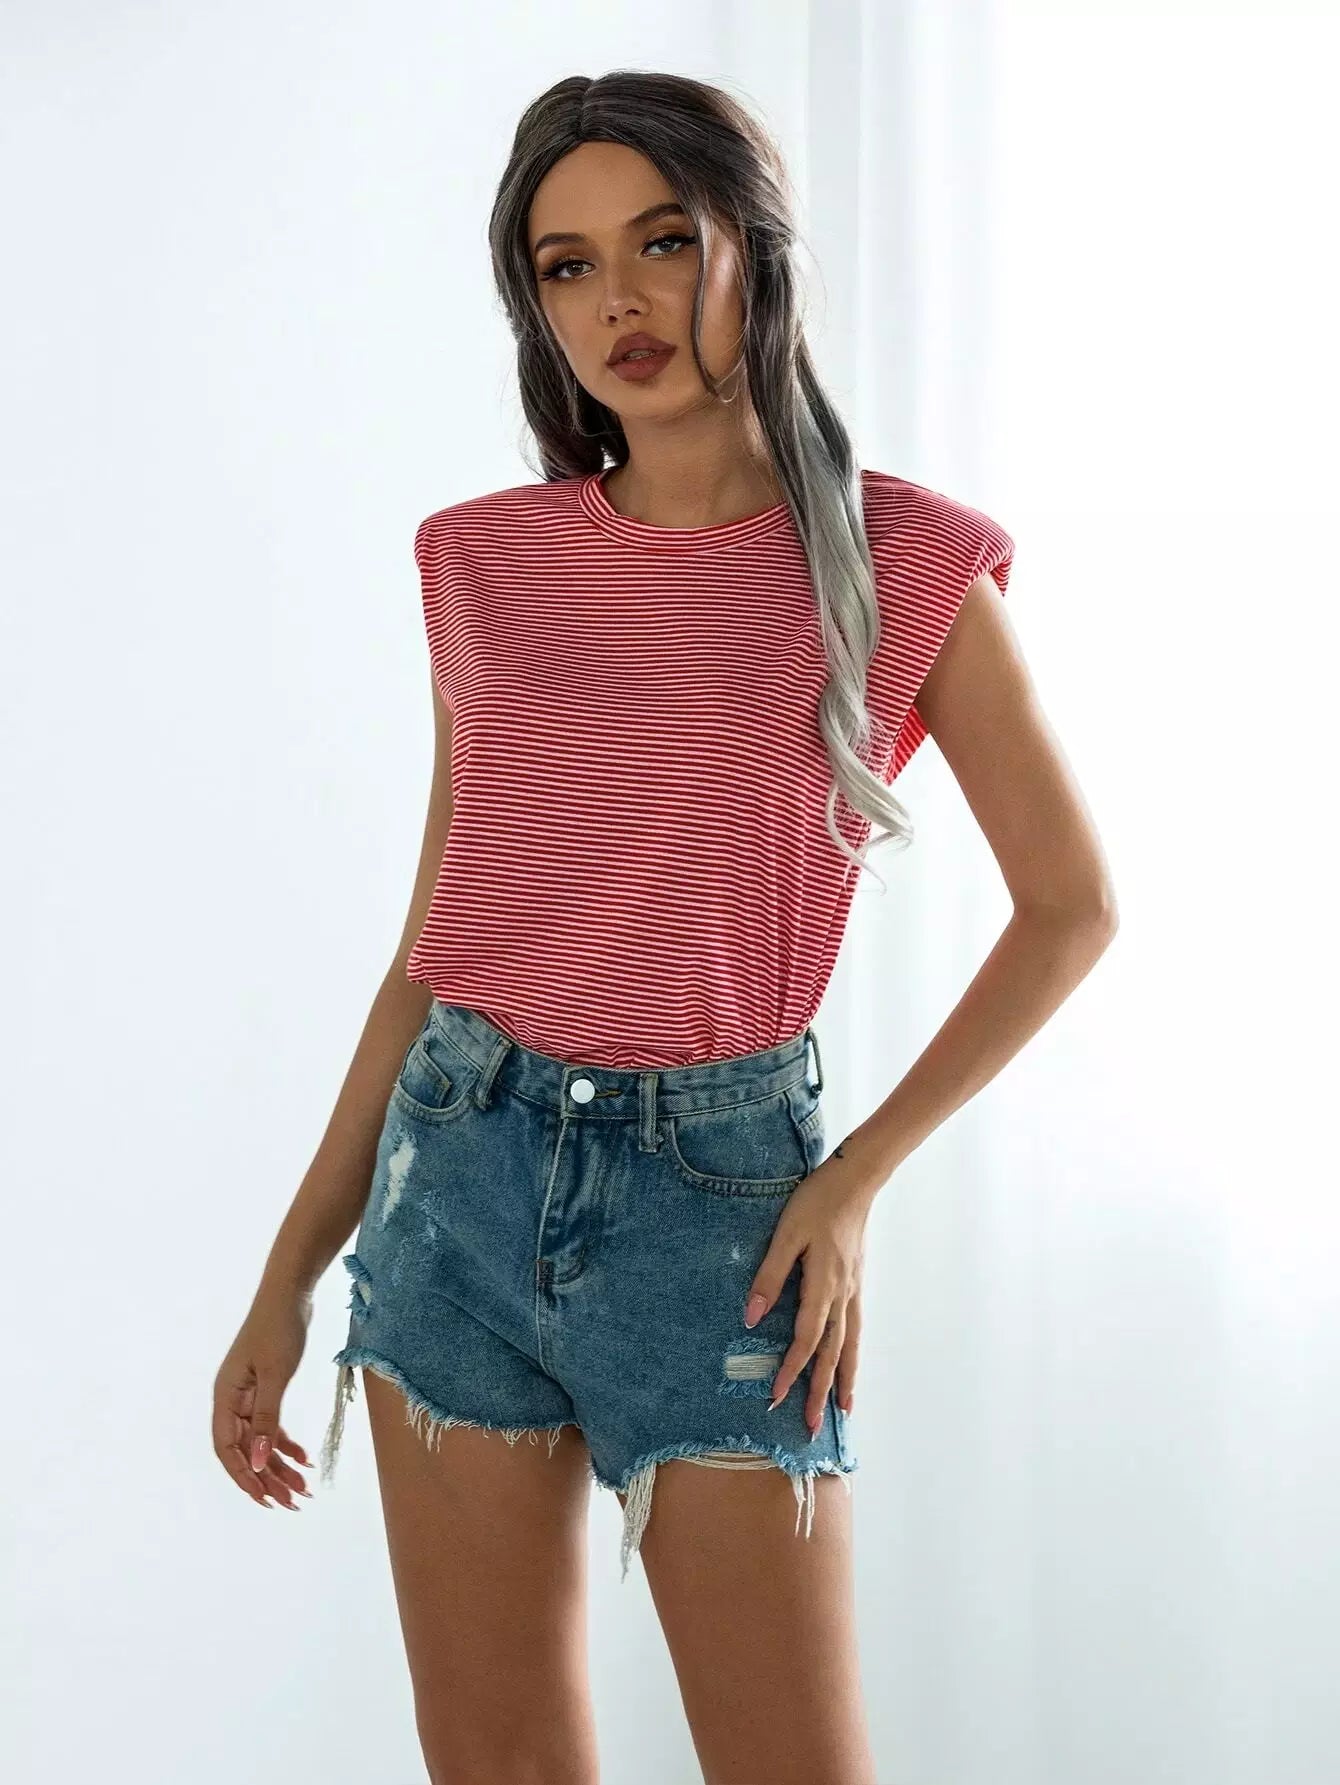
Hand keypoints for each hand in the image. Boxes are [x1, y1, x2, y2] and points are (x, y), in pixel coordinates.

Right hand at [212, 1288, 314, 1508]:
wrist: (290, 1293)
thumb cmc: (279, 1328)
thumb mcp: (275, 1375)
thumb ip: (266, 1419)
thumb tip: (257, 1462)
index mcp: (225, 1398)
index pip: (227, 1449)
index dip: (244, 1477)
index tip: (266, 1499)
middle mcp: (232, 1400)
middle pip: (245, 1450)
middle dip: (267, 1478)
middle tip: (293, 1502)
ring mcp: (248, 1395)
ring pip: (260, 1441)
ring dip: (280, 1465)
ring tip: (304, 1489)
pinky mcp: (265, 1388)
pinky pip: (271, 1426)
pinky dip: (286, 1444)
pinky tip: (306, 1459)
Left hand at [742, 1151, 873, 1435]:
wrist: (855, 1180)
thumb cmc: (816, 1202)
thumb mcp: (786, 1234)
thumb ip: (768, 1275)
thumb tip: (750, 1317)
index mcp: (822, 1285)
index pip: (805, 1339)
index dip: (791, 1369)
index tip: (776, 1396)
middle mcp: (842, 1295)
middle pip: (831, 1353)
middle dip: (819, 1391)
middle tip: (812, 1427)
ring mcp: (853, 1291)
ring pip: (849, 1345)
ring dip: (843, 1380)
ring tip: (843, 1411)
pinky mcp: (857, 1283)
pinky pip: (856, 1330)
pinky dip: (854, 1355)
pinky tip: (851, 1365)